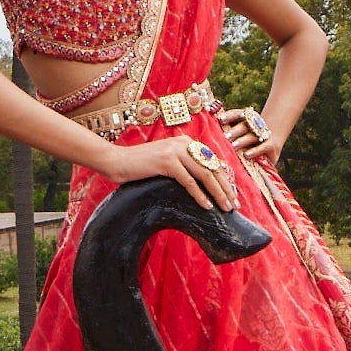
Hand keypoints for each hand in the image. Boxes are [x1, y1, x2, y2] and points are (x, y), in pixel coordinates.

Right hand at [106, 132, 238, 210]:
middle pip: (212, 167)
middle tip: (234, 205)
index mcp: (185, 142)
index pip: (212, 161)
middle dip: (226, 188)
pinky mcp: (166, 161)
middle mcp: (183, 143)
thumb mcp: (166, 163)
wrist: (116, 161)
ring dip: (218, 193)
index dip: (224, 179)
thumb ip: (184, 167)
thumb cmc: (139, 167)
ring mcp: (175, 151)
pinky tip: (207, 206)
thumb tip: (205, 184)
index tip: (231, 196)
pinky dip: (200, 195)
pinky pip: (189, 181)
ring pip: (205, 174)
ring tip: (225, 208)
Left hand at [221, 106, 278, 165]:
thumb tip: (208, 131)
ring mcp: (264, 134)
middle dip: (234, 130)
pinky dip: (255, 150)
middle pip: (245, 125)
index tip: (220, 119)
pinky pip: (264, 146)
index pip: (238, 114)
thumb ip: (228, 131)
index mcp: (247, 118)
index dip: (229, 116)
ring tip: (234, 146)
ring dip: (243, 140)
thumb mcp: (239, 135)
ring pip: (253, 136)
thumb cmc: (248, 141)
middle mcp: (256, 124)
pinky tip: (247, 155)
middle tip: (225, 136)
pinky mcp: (272, 145)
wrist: (272, 142)